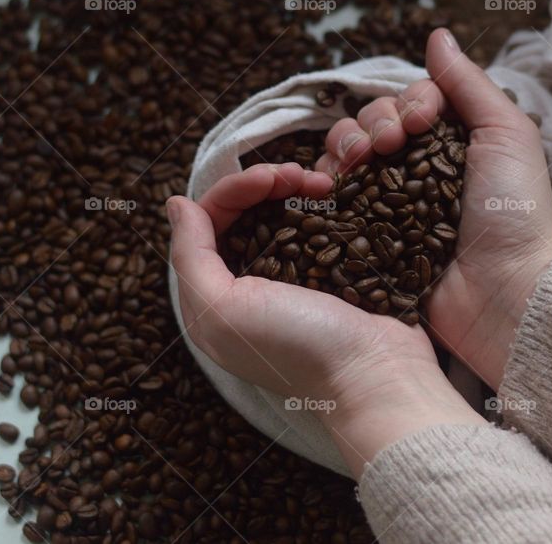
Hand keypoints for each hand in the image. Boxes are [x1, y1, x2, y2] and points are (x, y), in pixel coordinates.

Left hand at [167, 162, 482, 477]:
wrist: (377, 376)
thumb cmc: (296, 348)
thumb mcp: (221, 310)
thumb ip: (189, 256)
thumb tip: (175, 202)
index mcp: (215, 297)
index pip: (209, 222)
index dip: (234, 190)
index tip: (269, 177)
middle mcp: (249, 287)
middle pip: (245, 213)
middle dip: (267, 184)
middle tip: (300, 174)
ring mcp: (293, 280)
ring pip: (281, 214)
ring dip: (298, 188)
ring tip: (325, 181)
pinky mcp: (331, 275)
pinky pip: (318, 227)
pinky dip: (324, 206)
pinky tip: (337, 195)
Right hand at [317, 28, 551, 389]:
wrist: (502, 292)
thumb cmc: (514, 212)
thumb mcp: (506, 135)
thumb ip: (468, 85)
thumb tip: (436, 34)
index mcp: (447, 144)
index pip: (407, 103)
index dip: (406, 103)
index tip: (421, 122)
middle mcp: (413, 170)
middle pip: (370, 124)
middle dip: (373, 124)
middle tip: (390, 147)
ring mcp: (386, 204)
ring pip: (344, 156)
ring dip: (345, 146)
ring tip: (360, 163)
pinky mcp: (364, 236)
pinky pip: (330, 199)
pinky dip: (325, 182)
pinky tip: (332, 182)